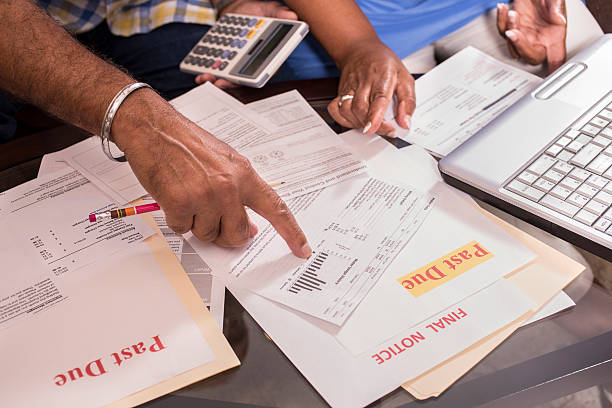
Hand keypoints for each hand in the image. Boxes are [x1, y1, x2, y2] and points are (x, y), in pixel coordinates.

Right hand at [113, 89, 311, 257]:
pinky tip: (174, 197)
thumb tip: (248, 225)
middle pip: (238, 234)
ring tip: (189, 196)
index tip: (302, 248)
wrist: (154, 128)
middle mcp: (228, 186)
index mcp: (244, 174)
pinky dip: (177, 219)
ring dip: (197, 223)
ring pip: (207, 234)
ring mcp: (205, 196)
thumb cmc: (187, 142)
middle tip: (213, 219)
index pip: (275, 207)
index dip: (291, 231)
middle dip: (225, 234)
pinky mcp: (180, 203)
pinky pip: (183, 229)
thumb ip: (241, 193)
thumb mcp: (224, 162)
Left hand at [195, 0, 297, 87]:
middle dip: (231, 83)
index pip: (265, 71)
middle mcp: (252, 64)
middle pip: (243, 80)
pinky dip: (208, 75)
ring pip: (228, 79)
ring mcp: (237, 65)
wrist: (237, 9)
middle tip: (221, 82)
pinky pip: (216, 72)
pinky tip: (201, 75)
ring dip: (217, 81)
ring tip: (208, 78)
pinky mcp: (223, 63)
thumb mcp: (268, 9)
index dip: (257, 77)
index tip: (249, 80)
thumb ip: (278, 13)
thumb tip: (292, 16)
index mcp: (267, 56)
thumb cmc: (255, 12)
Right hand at [327, 40, 414, 137]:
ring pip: (347, 110)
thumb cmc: (384, 64)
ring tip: (371, 124)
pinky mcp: (340, 92)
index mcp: (382, 76)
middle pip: (360, 108)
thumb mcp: (405, 78)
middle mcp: (363, 81)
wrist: (360, 49)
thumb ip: (408, 101)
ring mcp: (349, 87)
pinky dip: (343, 120)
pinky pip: (335, 109)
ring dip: (358, 123)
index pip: (378, 98)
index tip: (374, 128)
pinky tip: (355, 120)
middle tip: (385, 130)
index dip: (375, 116)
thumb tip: (406, 122)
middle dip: (371, 124)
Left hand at [497, 1, 566, 72]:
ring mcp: (525, 35)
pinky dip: (501, 20)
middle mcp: (539, 39)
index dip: (554, 71)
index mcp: (554, 37)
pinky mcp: (513, 27)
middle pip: (530, 55)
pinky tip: (502, 8)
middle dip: (521, 45)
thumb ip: (557, 8)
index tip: (549, 79)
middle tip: (516, 31)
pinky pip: (502, 30)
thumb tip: (559, 19)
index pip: (556, 59)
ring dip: (510, 29)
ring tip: (514, 13)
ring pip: (513, 45)